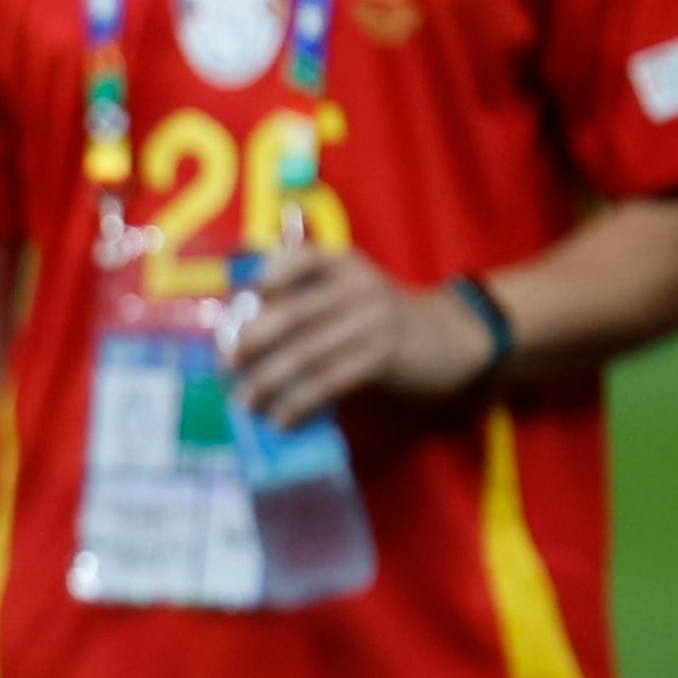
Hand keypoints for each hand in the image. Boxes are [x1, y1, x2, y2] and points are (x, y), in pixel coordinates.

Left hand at [228, 243, 492, 426]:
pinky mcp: (382, 357)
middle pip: (292, 313)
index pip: (303, 258)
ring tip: (245, 403)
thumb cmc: (382, 319)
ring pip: (306, 352)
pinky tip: (282, 418)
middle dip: (251, 341)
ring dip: (268, 382)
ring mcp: (372, 322)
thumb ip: (308, 302)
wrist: (451, 337)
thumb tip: (243, 337)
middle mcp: (358, 287)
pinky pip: (330, 382)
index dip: (270, 274)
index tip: (244, 295)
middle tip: (226, 367)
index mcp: (344, 265)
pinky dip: (300, 403)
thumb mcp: (351, 294)